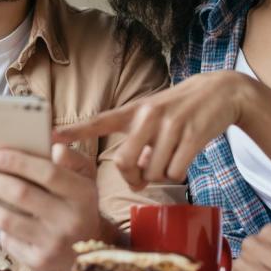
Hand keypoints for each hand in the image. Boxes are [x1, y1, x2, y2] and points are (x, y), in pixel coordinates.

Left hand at [0, 144, 100, 270]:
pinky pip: (10, 240)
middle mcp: (70, 220)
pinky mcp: (40, 262)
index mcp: (83, 194)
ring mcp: (54, 243)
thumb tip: (53, 146)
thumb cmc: (79, 205)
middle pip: (21, 195)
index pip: (49, 173)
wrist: (90, 251)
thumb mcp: (86, 179)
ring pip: (8, 220)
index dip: (21, 163)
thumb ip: (71, 159)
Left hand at [55, 71, 246, 189]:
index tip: (50, 137)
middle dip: (132, 178)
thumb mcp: (151, 116)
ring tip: (169, 159)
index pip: (98, 122)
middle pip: (125, 163)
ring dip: (160, 176)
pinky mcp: (192, 135)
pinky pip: (175, 171)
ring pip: (153, 172)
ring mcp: (170, 125)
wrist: (220, 91)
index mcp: (133, 111)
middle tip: (141, 178)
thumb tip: (135, 178)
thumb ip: (136, 143)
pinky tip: (183, 159)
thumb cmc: (178, 110)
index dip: (74, 131)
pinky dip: (177, 174)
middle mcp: (147, 116)